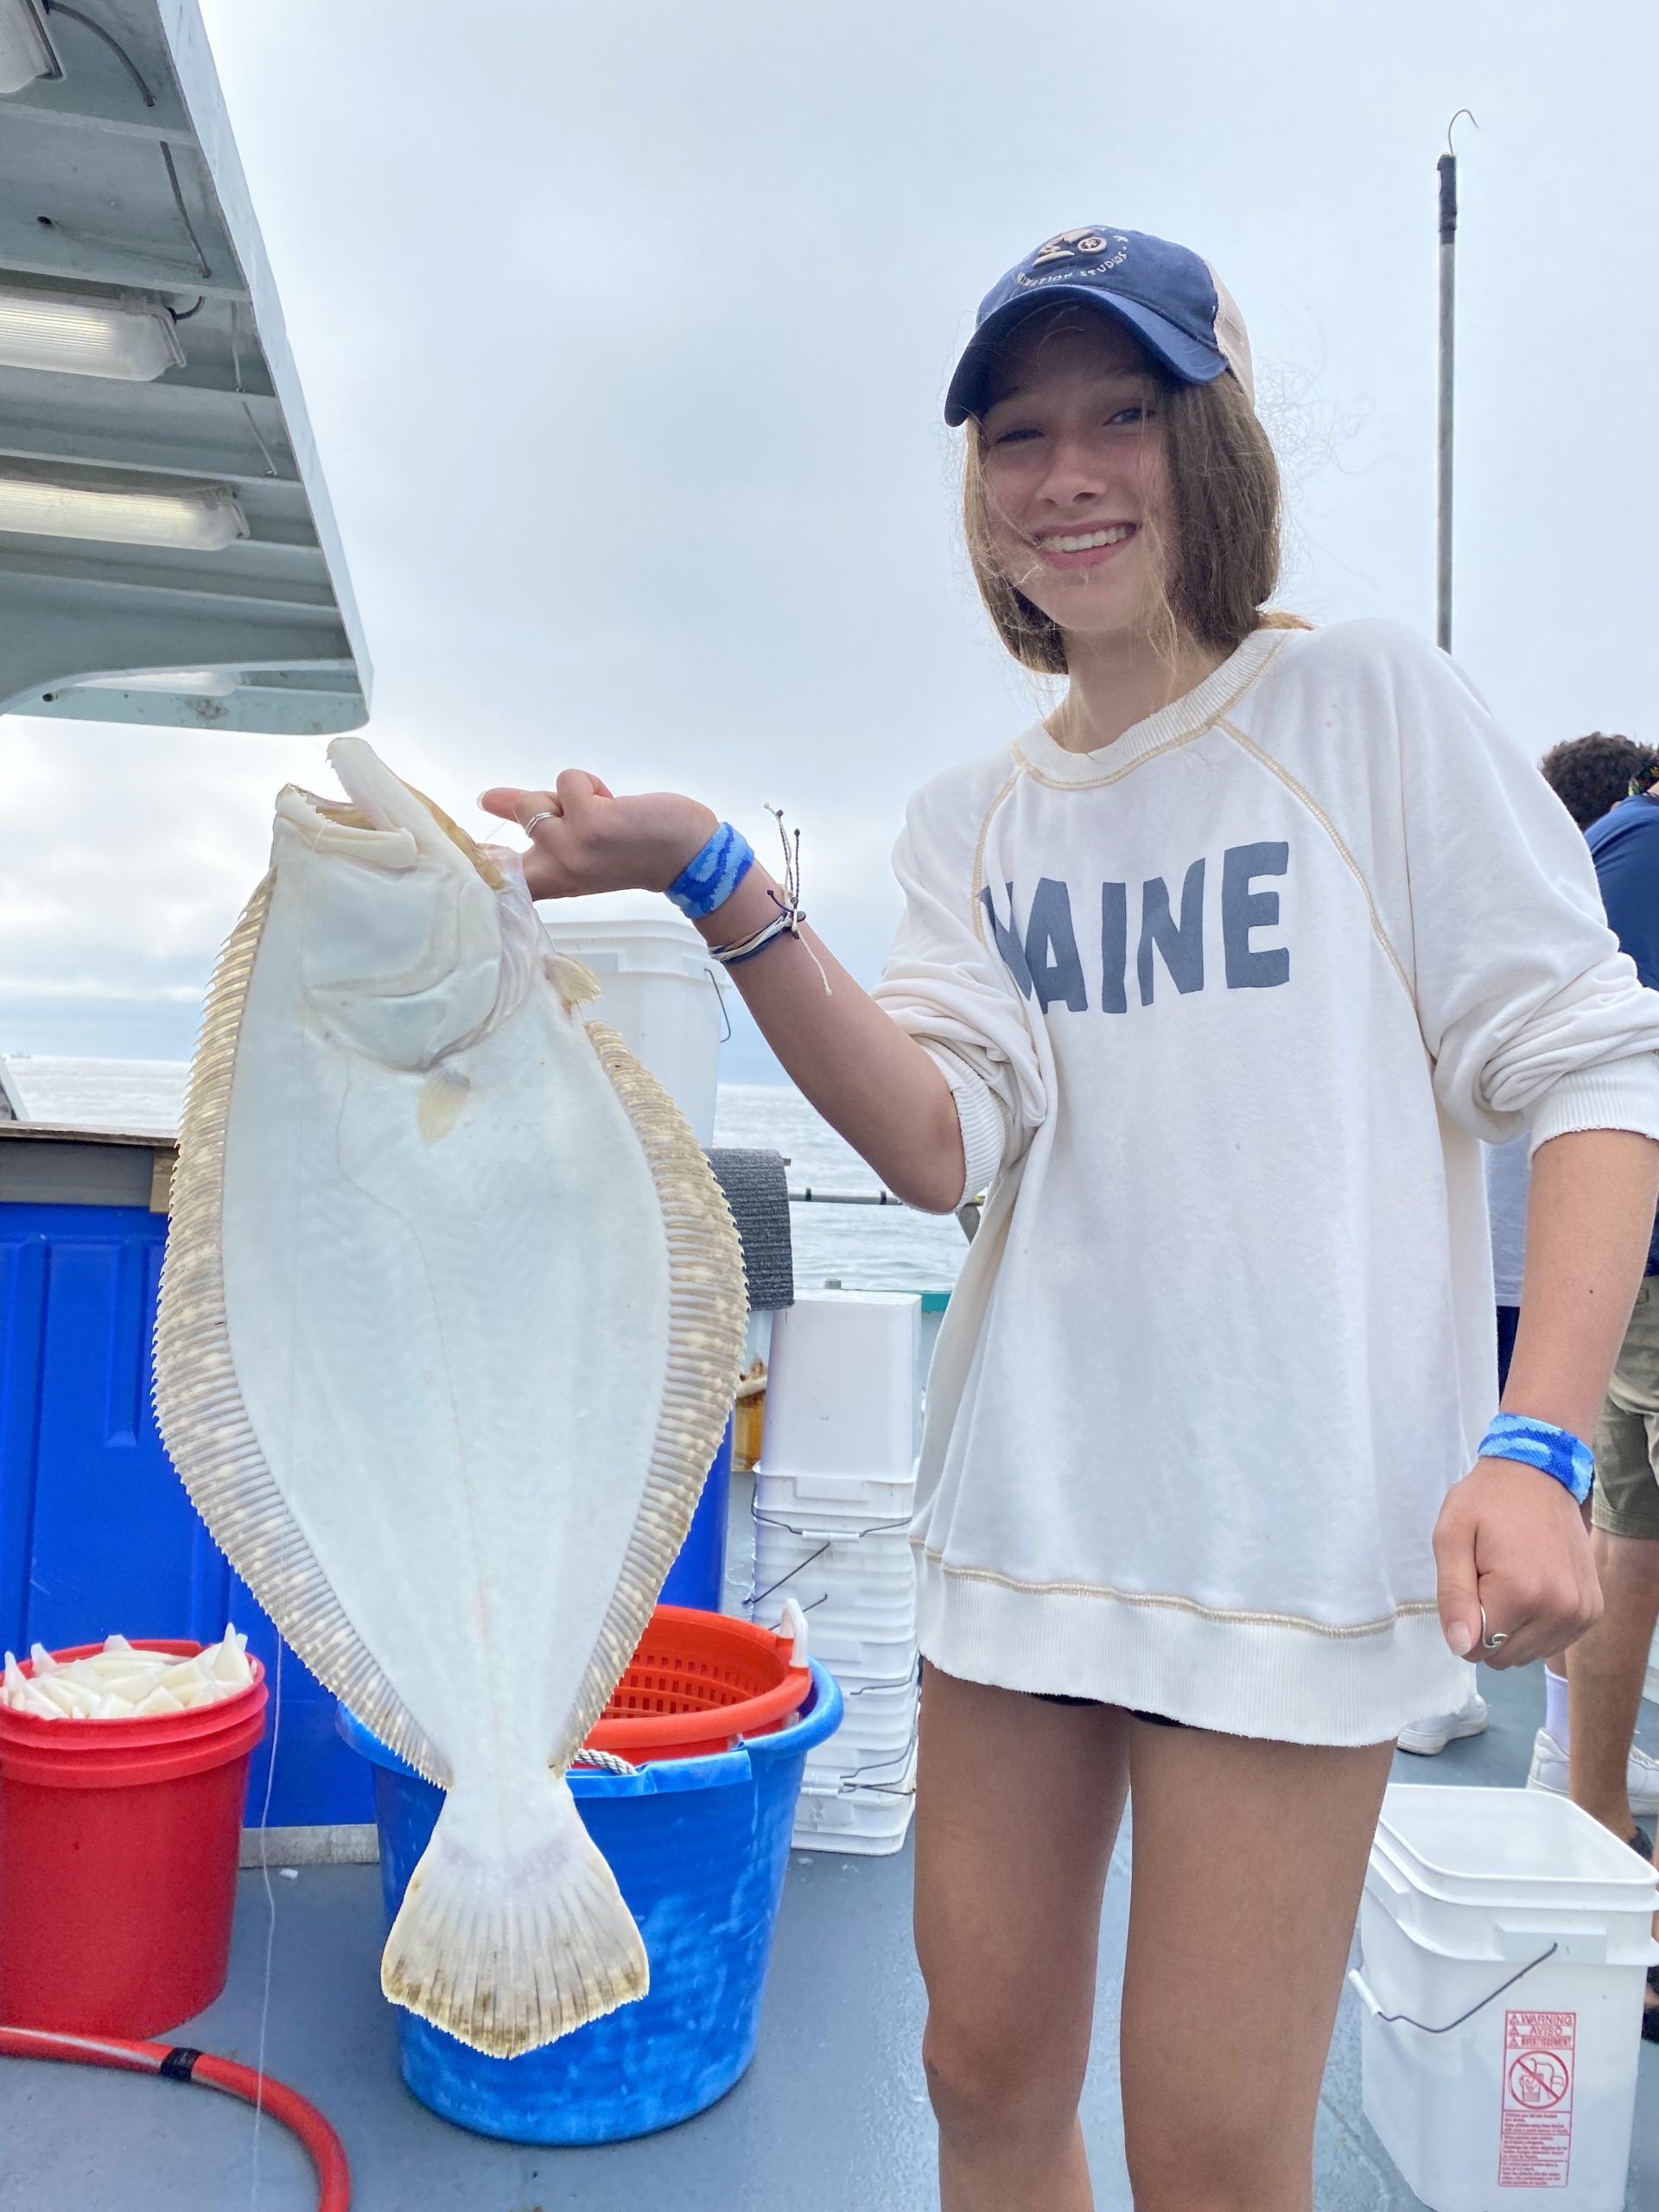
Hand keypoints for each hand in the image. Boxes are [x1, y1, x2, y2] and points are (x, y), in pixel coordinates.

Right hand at [478, 773, 716, 902]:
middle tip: (583, 819)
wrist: (685, 854)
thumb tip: (487, 799)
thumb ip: (535, 821)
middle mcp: (555, 867)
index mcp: (553, 878)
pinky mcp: (588, 823)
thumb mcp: (578, 844)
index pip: (501, 876)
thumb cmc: (635, 847)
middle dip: (527, 803)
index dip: (476, 863)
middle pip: (519, 816)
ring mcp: (568, 847)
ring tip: (604, 811)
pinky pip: (569, 780)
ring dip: (572, 793)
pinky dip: (591, 784)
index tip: (453, 860)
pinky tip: (616, 806)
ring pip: (539, 797)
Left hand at [1432, 1457, 1600, 1669]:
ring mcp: (1581, 1614)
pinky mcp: (1592, 1612)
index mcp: (1520, 1593)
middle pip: (1503, 1656)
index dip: (1465, 1619)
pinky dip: (1535, 1625)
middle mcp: (1559, 1610)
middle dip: (1488, 1625)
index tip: (1472, 1581)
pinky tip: (1532, 1588)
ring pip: (1527, 1654)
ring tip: (1511, 1579)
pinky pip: (1551, 1643)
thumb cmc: (1486, 1502)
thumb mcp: (1451, 1538)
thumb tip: (1462, 1647)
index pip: (1477, 1647)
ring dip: (1513, 1627)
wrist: (1539, 1475)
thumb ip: (1453, 1596)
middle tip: (1489, 1578)